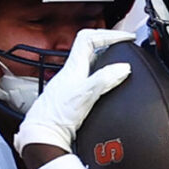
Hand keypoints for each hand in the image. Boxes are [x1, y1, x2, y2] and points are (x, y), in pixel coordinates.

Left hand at [14, 27, 135, 157]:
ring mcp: (69, 83)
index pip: (89, 38)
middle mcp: (70, 72)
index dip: (108, 34)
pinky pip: (87, 78)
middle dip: (107, 42)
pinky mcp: (70, 97)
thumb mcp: (86, 95)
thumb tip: (124, 68)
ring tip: (117, 61)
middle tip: (123, 46)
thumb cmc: (57, 116)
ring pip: (87, 62)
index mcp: (73, 66)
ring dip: (103, 58)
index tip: (126, 38)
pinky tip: (104, 85)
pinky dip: (98, 76)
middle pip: (89, 47)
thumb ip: (105, 79)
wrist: (43, 135)